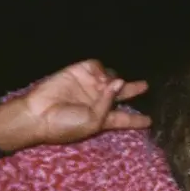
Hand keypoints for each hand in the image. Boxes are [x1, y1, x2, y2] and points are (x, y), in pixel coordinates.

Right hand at [0, 59, 149, 152]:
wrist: (39, 114)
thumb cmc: (67, 124)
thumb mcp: (94, 121)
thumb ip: (108, 103)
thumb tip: (119, 82)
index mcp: (103, 118)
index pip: (124, 118)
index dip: (137, 119)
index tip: (150, 121)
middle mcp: (98, 100)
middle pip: (121, 94)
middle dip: (133, 90)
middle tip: (144, 86)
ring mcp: (88, 86)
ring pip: (111, 77)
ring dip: (114, 79)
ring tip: (106, 85)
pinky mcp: (78, 73)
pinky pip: (96, 66)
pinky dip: (101, 69)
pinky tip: (97, 76)